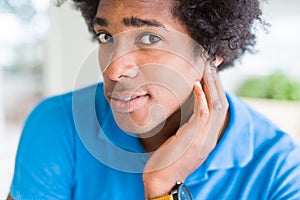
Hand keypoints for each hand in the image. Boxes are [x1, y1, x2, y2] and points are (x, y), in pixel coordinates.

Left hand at [143, 64, 228, 198]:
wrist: (161, 179)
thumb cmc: (167, 159)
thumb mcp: (183, 140)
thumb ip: (190, 126)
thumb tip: (188, 110)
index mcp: (210, 136)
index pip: (220, 106)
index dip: (218, 86)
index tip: (212, 69)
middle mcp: (212, 136)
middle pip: (222, 101)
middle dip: (217, 80)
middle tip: (211, 61)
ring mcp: (205, 138)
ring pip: (216, 104)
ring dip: (211, 84)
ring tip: (206, 66)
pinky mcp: (195, 138)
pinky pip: (203, 113)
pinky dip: (201, 97)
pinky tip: (196, 84)